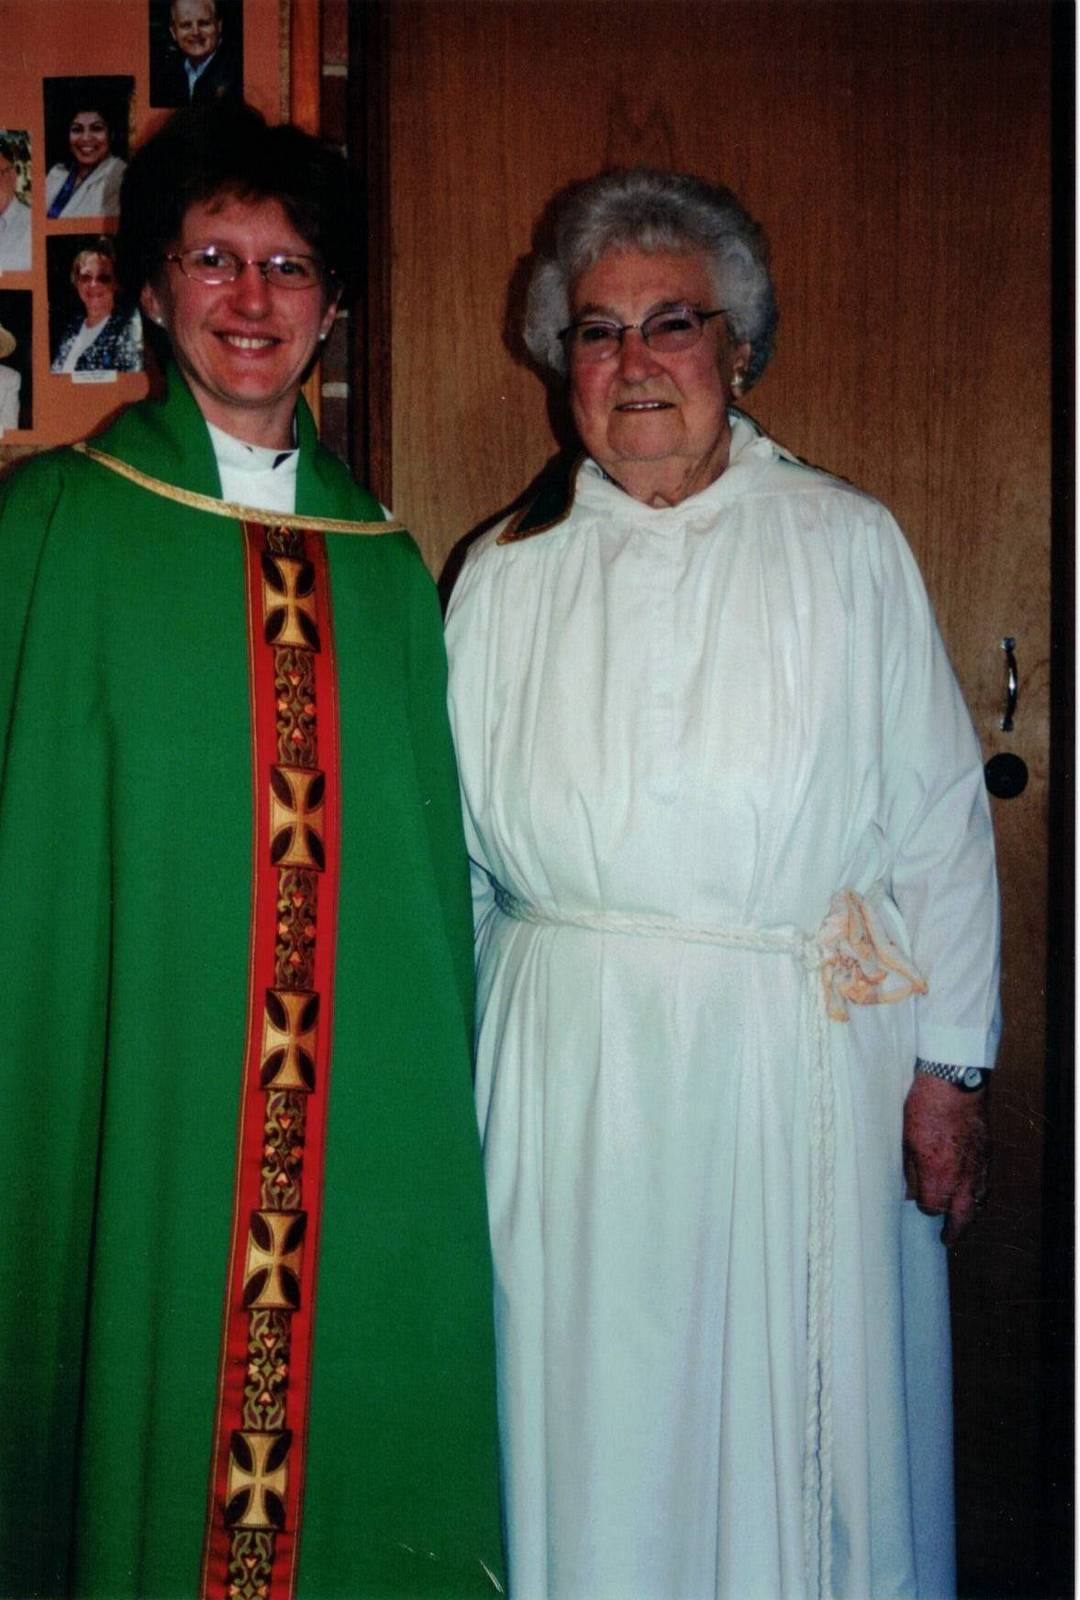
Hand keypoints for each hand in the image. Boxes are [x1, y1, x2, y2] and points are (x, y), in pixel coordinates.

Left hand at [902, 1071, 989, 1244]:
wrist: (954, 1085)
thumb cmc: (924, 1108)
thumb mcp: (906, 1141)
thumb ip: (909, 1171)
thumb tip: (909, 1190)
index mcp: (936, 1176)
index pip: (930, 1208)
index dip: (923, 1207)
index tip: (917, 1204)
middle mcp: (961, 1178)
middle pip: (960, 1217)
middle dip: (954, 1231)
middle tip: (948, 1240)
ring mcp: (977, 1167)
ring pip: (977, 1202)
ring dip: (969, 1214)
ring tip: (962, 1222)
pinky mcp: (987, 1155)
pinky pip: (985, 1184)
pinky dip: (980, 1194)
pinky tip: (974, 1195)